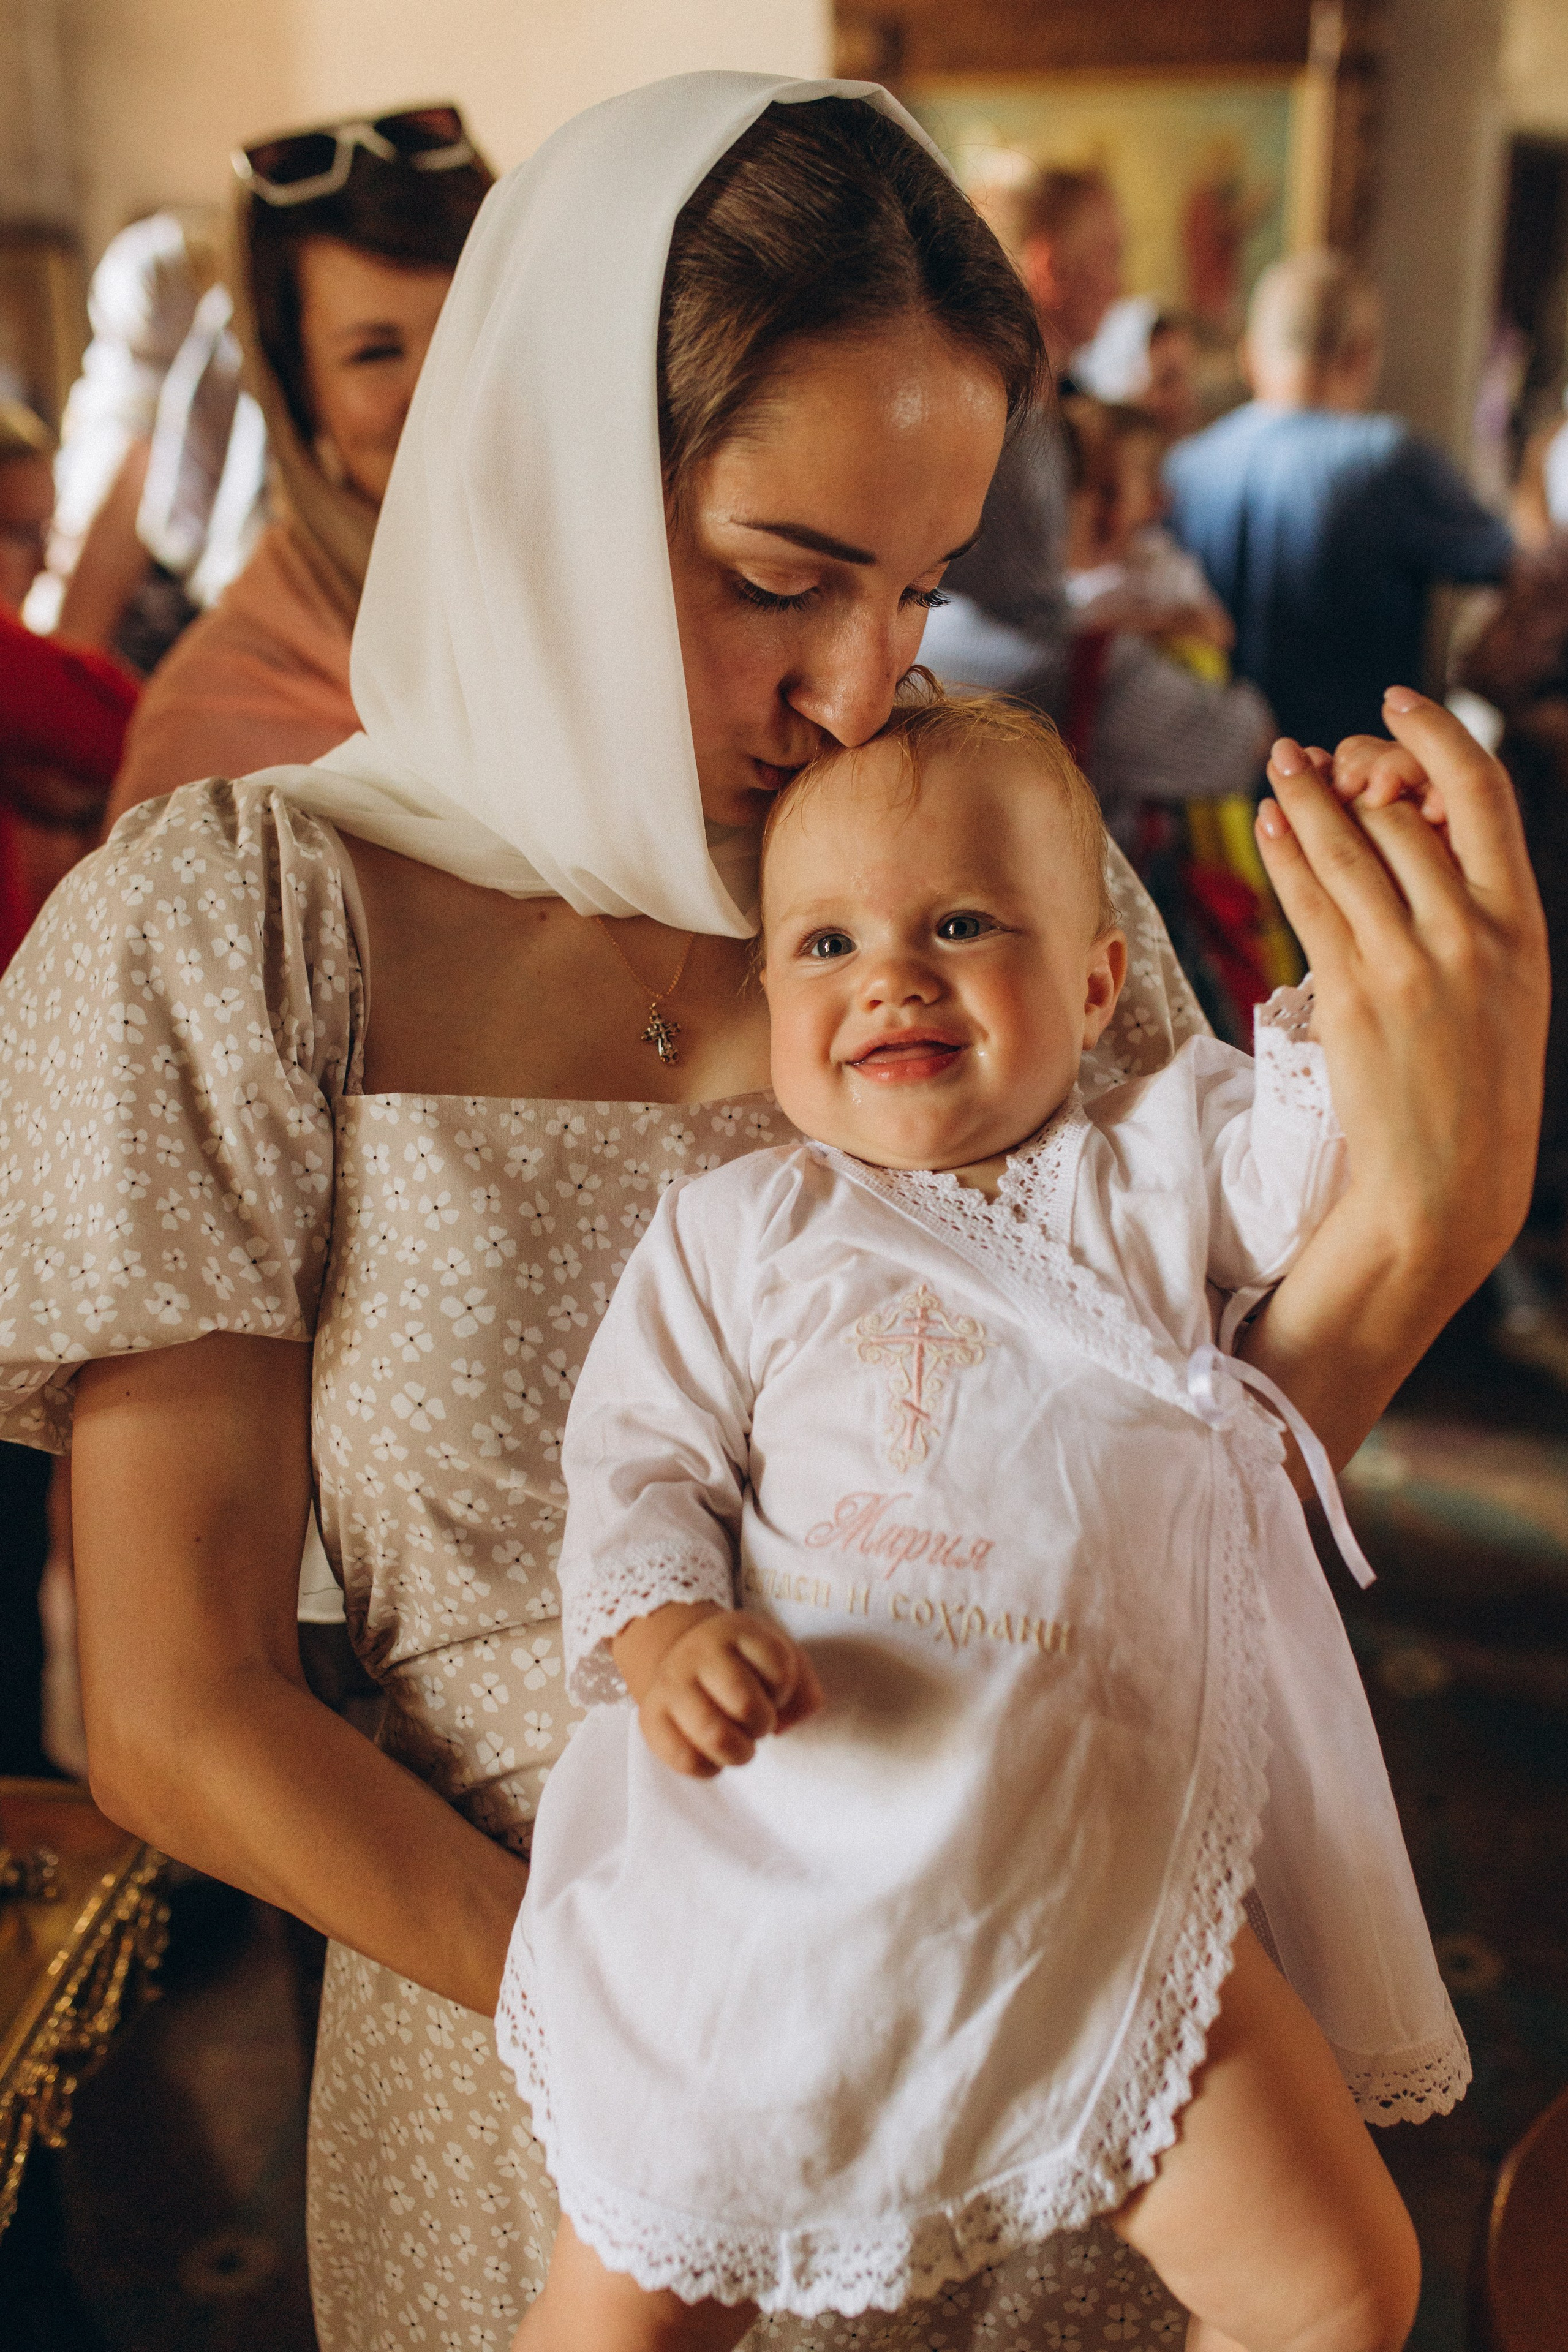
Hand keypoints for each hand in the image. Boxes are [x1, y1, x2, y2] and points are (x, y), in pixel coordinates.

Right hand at [613, 1603, 823, 1778]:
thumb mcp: (778, 1657)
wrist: (681, 1658)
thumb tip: (786, 1724)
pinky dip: (710, 1767)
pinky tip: (713, 1754)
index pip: (778, 1666)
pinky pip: (685, 1759)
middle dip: (762, 1724)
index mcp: (736, 1630)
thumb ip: (802, 1688)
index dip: (785, 1690)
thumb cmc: (742, 1665)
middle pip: (747, 1704)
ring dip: (739, 1751)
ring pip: (715, 1735)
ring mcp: (670, 1684)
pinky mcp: (651, 1717)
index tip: (774, 1691)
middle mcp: (698, 1652)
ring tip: (738, 1743)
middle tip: (757, 1722)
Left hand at [1255, 688, 1547, 1293]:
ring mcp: (1412, 964)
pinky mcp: (1355, 997)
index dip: (1435, 732)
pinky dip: (1287, 852)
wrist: (1449, 1182)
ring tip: (1280, 763)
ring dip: (1306, 795)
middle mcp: (1472, 933)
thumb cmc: (1475, 1080)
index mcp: (1522, 922)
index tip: (1396, 699)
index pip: (1483, 791)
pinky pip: (1311, 901)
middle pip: (1404, 810)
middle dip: (1355, 768)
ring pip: (1349, 846)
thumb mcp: (1506, 984)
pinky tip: (1271, 823)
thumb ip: (1474, 908)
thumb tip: (1408, 826)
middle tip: (1315, 754)